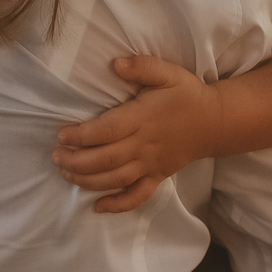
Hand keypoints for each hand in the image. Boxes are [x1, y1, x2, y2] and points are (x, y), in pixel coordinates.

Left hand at [53, 55, 227, 213]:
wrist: (215, 122)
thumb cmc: (186, 95)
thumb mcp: (168, 73)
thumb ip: (142, 66)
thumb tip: (115, 64)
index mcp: (142, 119)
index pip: (106, 131)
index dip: (80, 136)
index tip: (61, 135)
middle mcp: (144, 145)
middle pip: (105, 159)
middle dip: (76, 161)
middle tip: (56, 156)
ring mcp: (151, 165)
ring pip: (115, 179)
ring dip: (87, 180)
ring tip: (66, 173)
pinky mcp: (157, 177)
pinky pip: (137, 196)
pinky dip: (117, 205)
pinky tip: (97, 206)